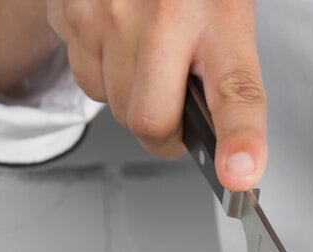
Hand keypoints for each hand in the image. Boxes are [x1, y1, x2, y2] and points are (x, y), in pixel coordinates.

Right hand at [46, 0, 266, 190]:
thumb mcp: (225, 18)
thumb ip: (226, 80)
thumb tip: (226, 149)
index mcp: (221, 16)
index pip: (236, 92)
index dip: (239, 139)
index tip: (239, 173)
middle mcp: (165, 13)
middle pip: (152, 123)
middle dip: (165, 134)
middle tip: (178, 113)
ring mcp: (112, 14)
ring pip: (117, 109)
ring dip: (134, 101)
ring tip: (149, 59)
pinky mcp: (73, 14)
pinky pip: (89, 84)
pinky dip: (106, 78)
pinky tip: (120, 45)